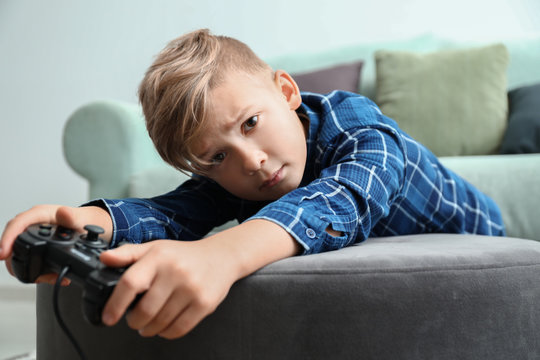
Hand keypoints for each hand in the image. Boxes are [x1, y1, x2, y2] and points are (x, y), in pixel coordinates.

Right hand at [0, 204, 111, 283]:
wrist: (92, 227)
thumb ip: (73, 216)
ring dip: (27, 268)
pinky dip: (36, 271)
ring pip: (18, 252)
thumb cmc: (85, 220)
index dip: (8, 237)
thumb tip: (62, 212)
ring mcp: (33, 235)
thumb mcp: (82, 218)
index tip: (3, 253)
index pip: (18, 223)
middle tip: (23, 274)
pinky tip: (49, 277)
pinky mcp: (36, 245)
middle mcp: (34, 223)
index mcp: (41, 214)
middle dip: (13, 258)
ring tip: (46, 278)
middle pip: (12, 239)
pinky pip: (27, 259)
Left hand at [100, 239, 238, 338]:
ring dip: (149, 329)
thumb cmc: (184, 255)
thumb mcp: (155, 248)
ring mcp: (191, 288)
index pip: (130, 283)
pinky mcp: (204, 303)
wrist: (222, 256)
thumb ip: (128, 254)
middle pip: (145, 310)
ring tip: (148, 324)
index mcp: (159, 257)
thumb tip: (104, 259)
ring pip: (161, 322)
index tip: (108, 317)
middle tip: (134, 320)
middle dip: (134, 321)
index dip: (115, 304)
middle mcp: (175, 272)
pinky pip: (179, 329)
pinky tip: (164, 326)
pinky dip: (167, 333)